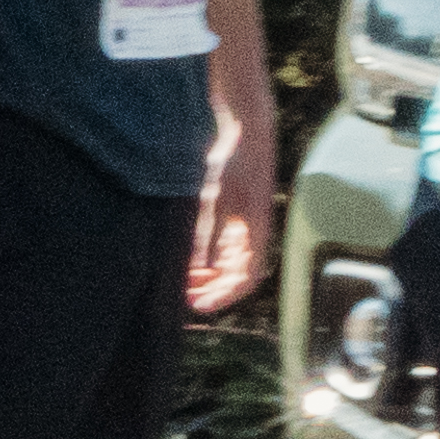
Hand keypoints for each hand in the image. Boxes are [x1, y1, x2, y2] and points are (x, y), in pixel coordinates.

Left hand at [187, 106, 276, 316]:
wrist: (245, 134)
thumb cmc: (235, 165)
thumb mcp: (214, 201)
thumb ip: (206, 234)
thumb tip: (199, 267)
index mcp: (256, 235)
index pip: (245, 280)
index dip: (223, 296)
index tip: (198, 305)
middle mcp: (253, 236)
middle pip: (236, 276)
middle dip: (212, 289)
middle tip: (184, 296)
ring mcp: (245, 226)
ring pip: (229, 264)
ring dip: (209, 276)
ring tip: (184, 280)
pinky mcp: (236, 216)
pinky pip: (224, 248)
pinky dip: (208, 258)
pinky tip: (190, 260)